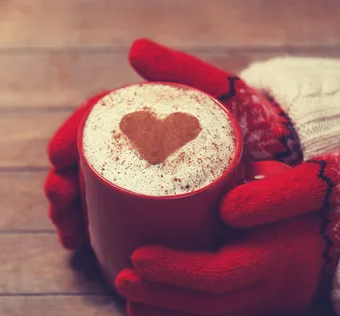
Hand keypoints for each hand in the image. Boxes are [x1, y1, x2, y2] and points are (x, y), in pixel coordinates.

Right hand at [45, 38, 306, 249]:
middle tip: (60, 201)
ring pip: (90, 193)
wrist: (282, 155)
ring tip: (67, 230)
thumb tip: (133, 49)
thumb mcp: (214, 93)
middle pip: (85, 163)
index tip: (57, 158)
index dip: (68, 138)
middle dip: (61, 182)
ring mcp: (143, 177)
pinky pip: (108, 217)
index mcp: (142, 117)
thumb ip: (181, 70)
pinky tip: (78, 241)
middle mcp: (137, 146)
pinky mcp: (151, 205)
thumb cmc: (248, 121)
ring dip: (68, 210)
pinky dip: (88, 229)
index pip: (92, 125)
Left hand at [115, 150, 339, 315]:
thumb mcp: (301, 185)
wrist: (338, 228)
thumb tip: (227, 209)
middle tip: (121, 279)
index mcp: (275, 259)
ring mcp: (263, 301)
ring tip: (129, 298)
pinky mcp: (256, 303)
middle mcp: (268, 289)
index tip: (137, 255)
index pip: (218, 276)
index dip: (174, 270)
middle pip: (206, 304)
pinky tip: (156, 312)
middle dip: (159, 295)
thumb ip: (272, 192)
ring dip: (164, 310)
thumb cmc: (314, 200)